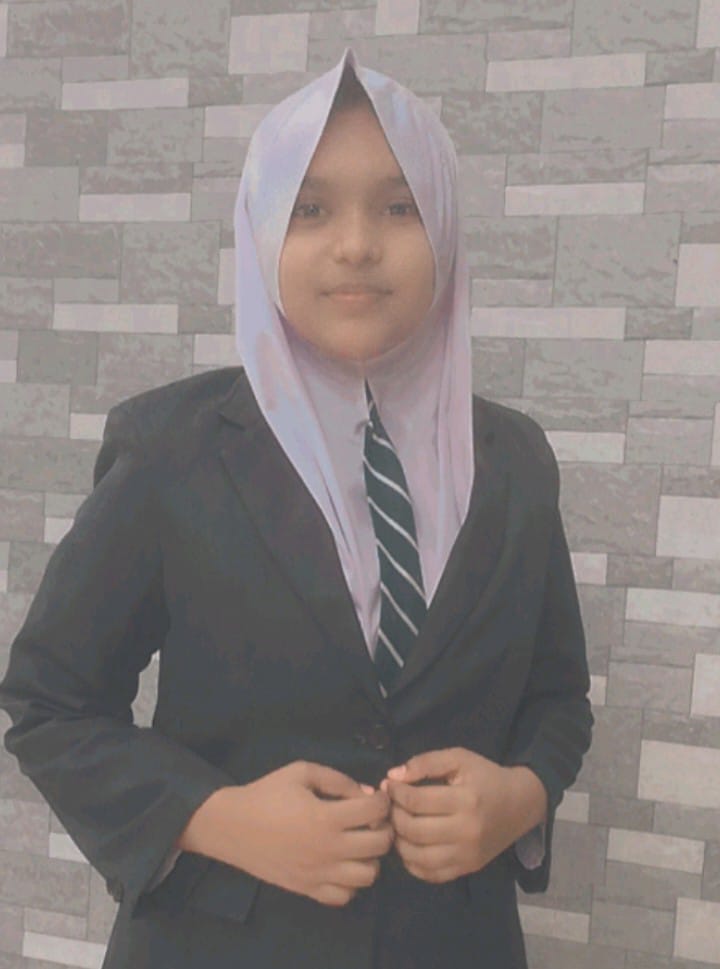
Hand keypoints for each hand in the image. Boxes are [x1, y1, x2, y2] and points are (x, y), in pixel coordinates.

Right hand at [180, 761, 393, 907]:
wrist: (232, 826)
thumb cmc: (267, 794)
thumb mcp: (302, 772)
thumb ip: (338, 780)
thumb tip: (367, 795)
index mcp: (326, 817)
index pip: (374, 811)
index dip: (382, 801)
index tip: (376, 798)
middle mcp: (327, 850)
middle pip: (379, 845)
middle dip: (384, 828)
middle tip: (372, 820)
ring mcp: (319, 874)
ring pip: (368, 876)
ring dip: (371, 858)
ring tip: (359, 844)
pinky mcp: (308, 890)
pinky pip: (344, 897)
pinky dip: (351, 883)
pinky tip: (342, 864)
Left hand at [376, 747, 547, 883]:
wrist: (519, 804)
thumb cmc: (486, 777)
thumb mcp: (459, 758)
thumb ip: (426, 762)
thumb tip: (393, 777)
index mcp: (466, 800)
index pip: (416, 801)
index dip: (396, 792)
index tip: (390, 785)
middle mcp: (467, 832)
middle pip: (414, 830)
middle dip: (394, 815)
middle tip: (392, 805)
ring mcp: (467, 855)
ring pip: (418, 857)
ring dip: (399, 841)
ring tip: (398, 825)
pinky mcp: (467, 869)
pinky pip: (431, 874)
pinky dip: (412, 863)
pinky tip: (410, 845)